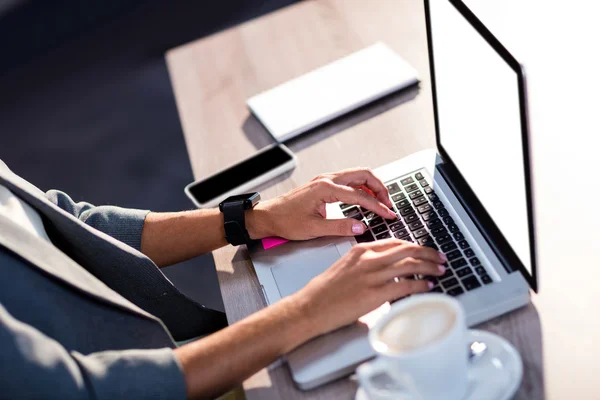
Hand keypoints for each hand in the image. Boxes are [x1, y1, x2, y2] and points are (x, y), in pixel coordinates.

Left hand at [246, 168, 396, 239]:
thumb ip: (340, 227)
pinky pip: (348, 181)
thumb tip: (361, 227)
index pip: (360, 196)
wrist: (268, 216)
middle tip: (389, 204)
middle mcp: (326, 179)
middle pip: (363, 175)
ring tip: (382, 202)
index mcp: (325, 188)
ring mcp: (325, 180)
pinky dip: (361, 187)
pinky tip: (366, 199)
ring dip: (372, 187)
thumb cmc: (285, 221)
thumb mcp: (314, 229)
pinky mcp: (323, 184)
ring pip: (356, 176)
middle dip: (380, 188)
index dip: (378, 207)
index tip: (389, 214)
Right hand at [293, 239, 446, 336]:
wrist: (310, 306)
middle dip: (428, 253)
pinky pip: (405, 285)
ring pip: (410, 265)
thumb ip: (366, 264)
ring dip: (430, 267)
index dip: (415, 246)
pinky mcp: (375, 294)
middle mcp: (368, 259)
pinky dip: (421, 284)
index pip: (395, 242)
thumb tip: (387, 269)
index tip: (425, 250)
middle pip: (407, 250)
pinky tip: (428, 286)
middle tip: (439, 258)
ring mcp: (372, 276)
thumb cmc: (324, 291)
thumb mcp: (345, 267)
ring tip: (440, 270)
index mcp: (361, 250)